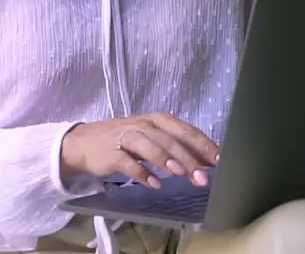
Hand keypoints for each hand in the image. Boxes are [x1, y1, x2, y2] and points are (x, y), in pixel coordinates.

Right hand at [61, 112, 219, 188]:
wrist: (84, 143)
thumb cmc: (125, 140)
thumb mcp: (152, 138)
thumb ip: (176, 146)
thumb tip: (206, 161)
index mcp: (158, 120)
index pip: (185, 130)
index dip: (203, 145)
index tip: (220, 160)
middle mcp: (144, 125)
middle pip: (170, 139)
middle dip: (188, 157)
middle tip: (203, 176)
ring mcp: (126, 137)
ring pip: (150, 146)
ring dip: (166, 159)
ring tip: (181, 174)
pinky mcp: (111, 154)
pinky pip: (127, 163)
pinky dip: (141, 173)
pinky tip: (154, 183)